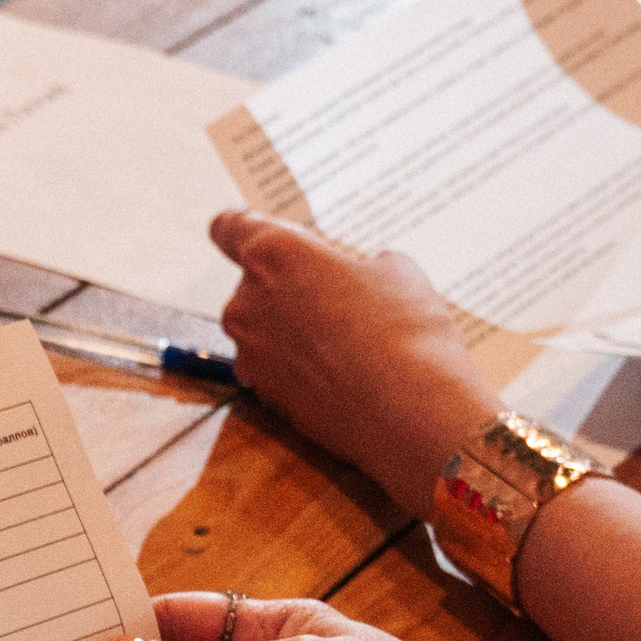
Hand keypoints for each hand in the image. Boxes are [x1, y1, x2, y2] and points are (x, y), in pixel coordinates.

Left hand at [209, 210, 499, 515]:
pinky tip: (344, 372)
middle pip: (254, 283)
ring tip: (350, 337)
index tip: (253, 228)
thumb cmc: (406, 329)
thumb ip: (355, 264)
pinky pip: (277, 367)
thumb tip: (355, 277)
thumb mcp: (396, 270)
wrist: (411, 413)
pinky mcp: (262, 395)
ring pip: (265, 328)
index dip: (242, 226)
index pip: (230, 227)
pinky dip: (300, 366)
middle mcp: (245, 302)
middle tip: (337, 293)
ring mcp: (249, 354)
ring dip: (293, 329)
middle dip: (288, 286)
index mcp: (273, 255)